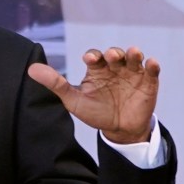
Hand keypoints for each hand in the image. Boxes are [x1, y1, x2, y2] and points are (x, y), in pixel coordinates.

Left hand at [28, 46, 159, 146]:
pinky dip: (152, 65)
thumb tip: (30, 69)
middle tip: (112, 56)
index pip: (95, 57)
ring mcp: (133, 73)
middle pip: (115, 54)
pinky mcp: (148, 82)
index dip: (93, 56)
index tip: (90, 59)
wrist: (120, 130)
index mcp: (97, 69)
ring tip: (134, 53)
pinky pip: (152, 71)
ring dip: (134, 54)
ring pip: (134, 58)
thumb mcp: (74, 101)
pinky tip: (151, 63)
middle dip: (114, 53)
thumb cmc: (96, 113)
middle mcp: (115, 67)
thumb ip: (56, 85)